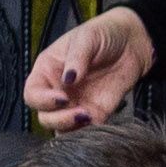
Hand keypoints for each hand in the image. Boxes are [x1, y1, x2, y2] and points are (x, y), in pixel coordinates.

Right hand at [28, 8, 153, 126]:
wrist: (132, 42)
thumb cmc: (104, 34)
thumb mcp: (87, 38)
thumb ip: (77, 58)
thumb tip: (68, 79)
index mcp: (47, 71)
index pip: (32, 93)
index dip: (42, 100)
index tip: (62, 97)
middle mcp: (57, 91)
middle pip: (45, 117)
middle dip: (59, 119)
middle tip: (80, 112)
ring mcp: (75, 105)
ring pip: (61, 129)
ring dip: (72, 129)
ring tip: (90, 117)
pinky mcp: (95, 113)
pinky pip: (85, 131)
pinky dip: (89, 132)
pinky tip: (99, 122)